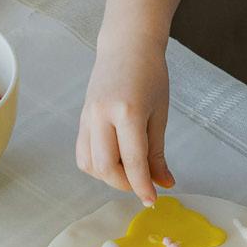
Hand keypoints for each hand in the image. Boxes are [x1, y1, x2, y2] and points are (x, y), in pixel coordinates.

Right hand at [76, 35, 173, 201]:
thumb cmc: (150, 75)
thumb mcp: (160, 114)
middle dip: (125, 184)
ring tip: (129, 170)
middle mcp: (101, 115)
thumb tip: (164, 184)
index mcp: (127, 111)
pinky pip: (83, 153)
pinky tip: (114, 161)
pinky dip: (97, 165)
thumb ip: (158, 152)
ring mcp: (87, 117)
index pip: (132, 161)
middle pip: (105, 167)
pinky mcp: (81, 118)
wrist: (127, 46)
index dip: (143, 186)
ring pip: (89, 164)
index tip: (152, 200)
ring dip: (109, 177)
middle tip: (143, 184)